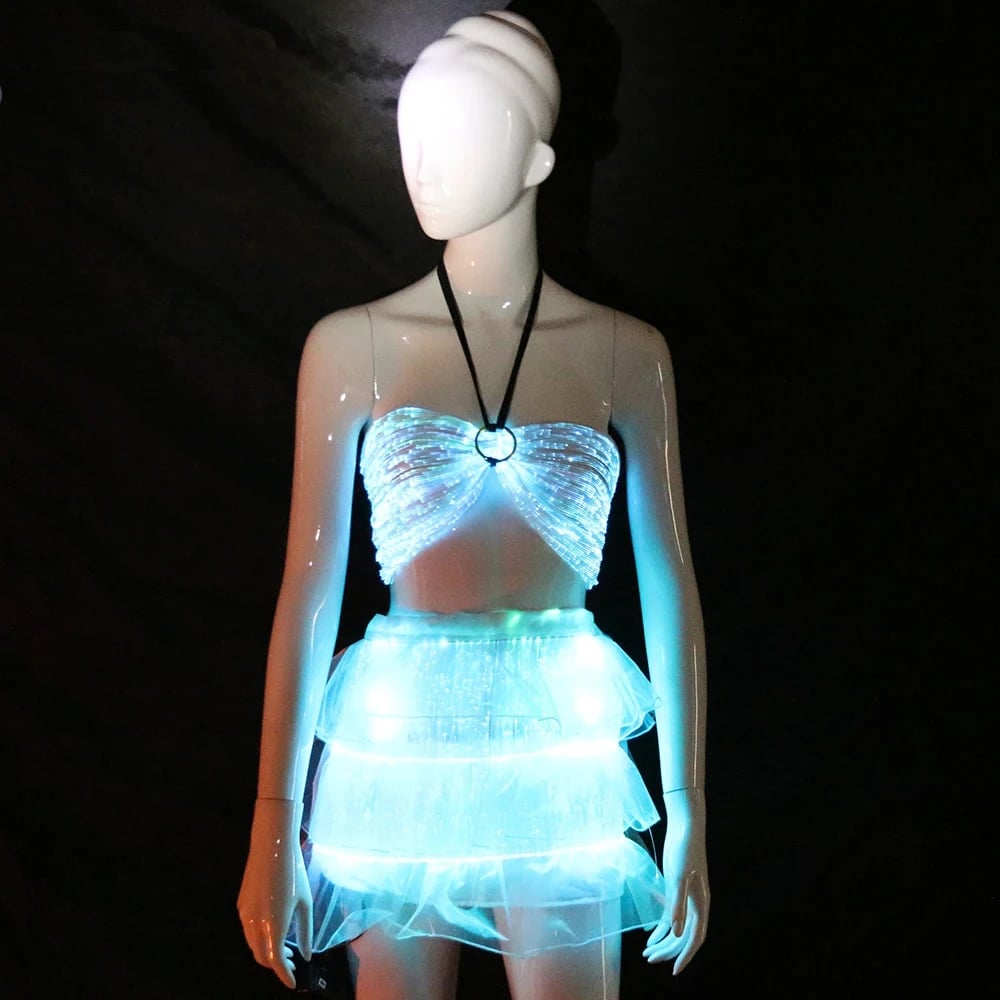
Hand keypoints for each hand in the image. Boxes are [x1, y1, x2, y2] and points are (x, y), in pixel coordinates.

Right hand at [237, 799, 312, 987]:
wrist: (272, 845)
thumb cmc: (294, 872)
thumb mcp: (305, 903)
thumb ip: (305, 931)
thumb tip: (306, 954)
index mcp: (273, 925)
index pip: (276, 962)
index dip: (284, 975)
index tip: (293, 982)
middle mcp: (254, 924)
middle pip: (261, 957)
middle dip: (276, 965)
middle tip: (293, 962)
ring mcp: (244, 915)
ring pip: (253, 945)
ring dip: (267, 952)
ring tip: (286, 948)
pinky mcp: (241, 905)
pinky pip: (248, 931)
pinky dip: (260, 939)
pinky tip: (274, 931)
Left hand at [643, 787, 709, 973]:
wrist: (684, 827)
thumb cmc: (684, 849)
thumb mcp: (678, 877)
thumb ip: (677, 905)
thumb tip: (676, 933)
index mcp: (701, 904)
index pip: (695, 938)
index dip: (685, 955)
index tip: (674, 970)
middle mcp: (696, 904)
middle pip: (685, 936)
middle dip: (669, 951)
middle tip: (650, 960)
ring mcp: (687, 897)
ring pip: (677, 928)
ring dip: (664, 941)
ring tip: (648, 953)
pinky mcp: (677, 889)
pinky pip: (671, 915)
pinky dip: (661, 927)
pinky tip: (650, 936)